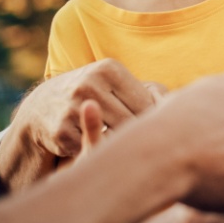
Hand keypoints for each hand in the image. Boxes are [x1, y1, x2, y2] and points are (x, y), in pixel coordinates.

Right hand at [0, 59, 157, 194]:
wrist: (42, 107)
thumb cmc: (95, 94)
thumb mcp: (116, 83)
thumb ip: (148, 93)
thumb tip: (181, 107)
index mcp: (109, 69)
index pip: (146, 105)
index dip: (153, 122)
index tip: (156, 132)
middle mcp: (89, 84)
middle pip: (131, 123)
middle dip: (137, 136)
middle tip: (143, 147)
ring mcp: (72, 108)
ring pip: (113, 138)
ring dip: (119, 147)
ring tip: (123, 149)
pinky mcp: (60, 132)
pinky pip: (91, 150)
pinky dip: (96, 153)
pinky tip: (96, 149)